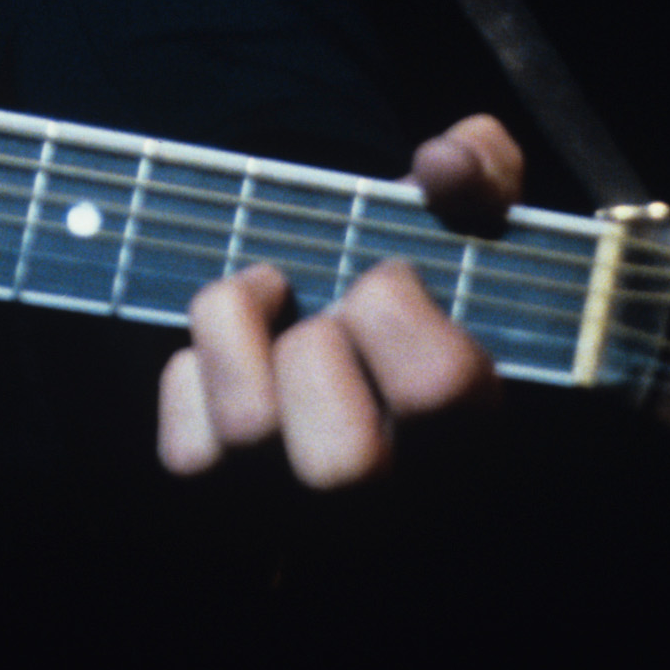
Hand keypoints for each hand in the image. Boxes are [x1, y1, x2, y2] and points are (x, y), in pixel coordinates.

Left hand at [157, 114, 524, 486]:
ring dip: (241, 326)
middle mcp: (384, 496)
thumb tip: (443, 164)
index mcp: (465, 435)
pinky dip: (194, 373)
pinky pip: (187, 442)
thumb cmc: (416, 290)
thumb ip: (482, 173)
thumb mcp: (464, 222)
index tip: (385, 274)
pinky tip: (233, 352)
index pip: (436, 388)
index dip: (396, 306)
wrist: (354, 347)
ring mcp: (293, 506)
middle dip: (319, 346)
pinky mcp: (219, 497)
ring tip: (270, 298)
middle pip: (342, 461)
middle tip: (325, 313)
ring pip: (248, 431)